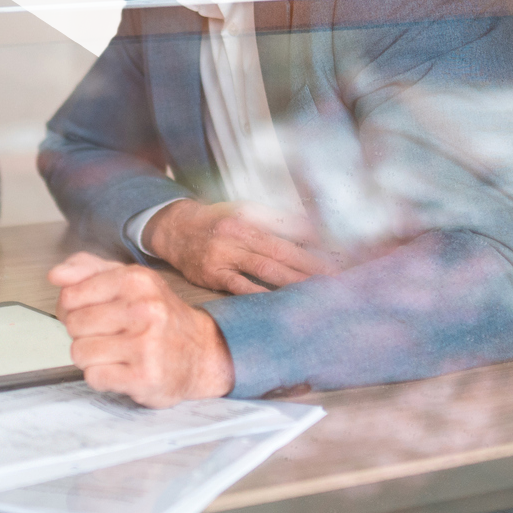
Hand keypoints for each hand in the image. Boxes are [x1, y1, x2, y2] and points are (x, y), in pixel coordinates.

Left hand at [50, 252, 234, 407]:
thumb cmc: (158, 316)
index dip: (72, 308)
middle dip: (84, 333)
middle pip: (73, 325)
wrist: (201, 352)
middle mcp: (144, 310)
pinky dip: (102, 377)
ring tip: (116, 352)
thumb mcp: (128, 280)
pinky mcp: (145, 377)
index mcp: (137, 280)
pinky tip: (122, 369)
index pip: (70, 296)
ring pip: (79, 353)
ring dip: (92, 357)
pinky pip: (94, 377)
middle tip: (110, 334)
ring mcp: (146, 345)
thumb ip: (87, 269)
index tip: (92, 313)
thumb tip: (55, 276)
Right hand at [143, 200, 334, 295]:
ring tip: (317, 292)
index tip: (338, 257)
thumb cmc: (218, 221)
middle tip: (337, 279)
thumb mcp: (245, 210)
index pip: (289, 229)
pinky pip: (240, 286)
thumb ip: (277, 220)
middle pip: (282, 250)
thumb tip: (314, 233)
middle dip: (312, 266)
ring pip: (265, 268)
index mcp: (249, 215)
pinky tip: (279, 302)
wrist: (175, 228)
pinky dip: (260, 294)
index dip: (314, 244)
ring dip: (294, 281)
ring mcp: (223, 254)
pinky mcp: (211, 274)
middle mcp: (237, 232)